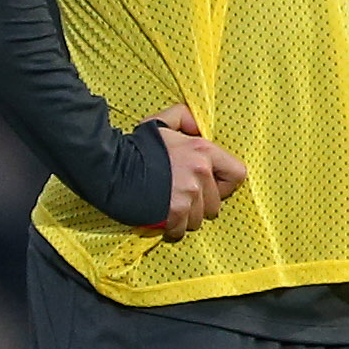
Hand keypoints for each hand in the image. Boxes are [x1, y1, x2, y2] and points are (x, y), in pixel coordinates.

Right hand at [144, 105, 248, 241]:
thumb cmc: (136, 146)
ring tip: (169, 205)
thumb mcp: (161, 122)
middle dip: (200, 204)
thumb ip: (184, 117)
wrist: (110, 167)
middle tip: (182, 196)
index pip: (238, 174)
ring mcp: (187, 195)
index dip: (225, 182)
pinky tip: (161, 216)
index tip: (211, 184)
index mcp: (203, 151)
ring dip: (186, 217)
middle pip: (216, 204)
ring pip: (199, 219)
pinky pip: (181, 230)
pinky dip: (171, 228)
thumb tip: (198, 125)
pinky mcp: (173, 213)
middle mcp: (200, 174)